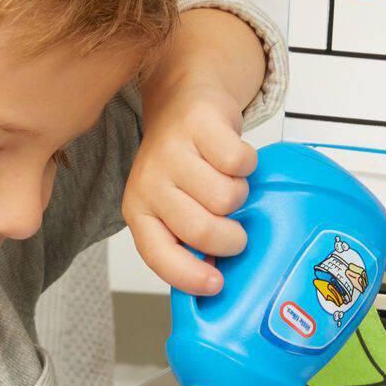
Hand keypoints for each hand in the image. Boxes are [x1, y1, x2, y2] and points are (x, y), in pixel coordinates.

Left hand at [125, 7, 268, 295]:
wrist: (183, 101)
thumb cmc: (183, 164)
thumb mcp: (175, 206)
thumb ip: (188, 240)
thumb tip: (218, 279)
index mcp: (139, 209)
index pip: (159, 255)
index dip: (189, 276)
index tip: (216, 284)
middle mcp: (149, 181)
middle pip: (203, 231)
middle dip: (230, 238)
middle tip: (235, 230)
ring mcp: (173, 151)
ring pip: (227, 198)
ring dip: (239, 193)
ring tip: (226, 181)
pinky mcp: (199, 124)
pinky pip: (240, 162)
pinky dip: (247, 164)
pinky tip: (232, 157)